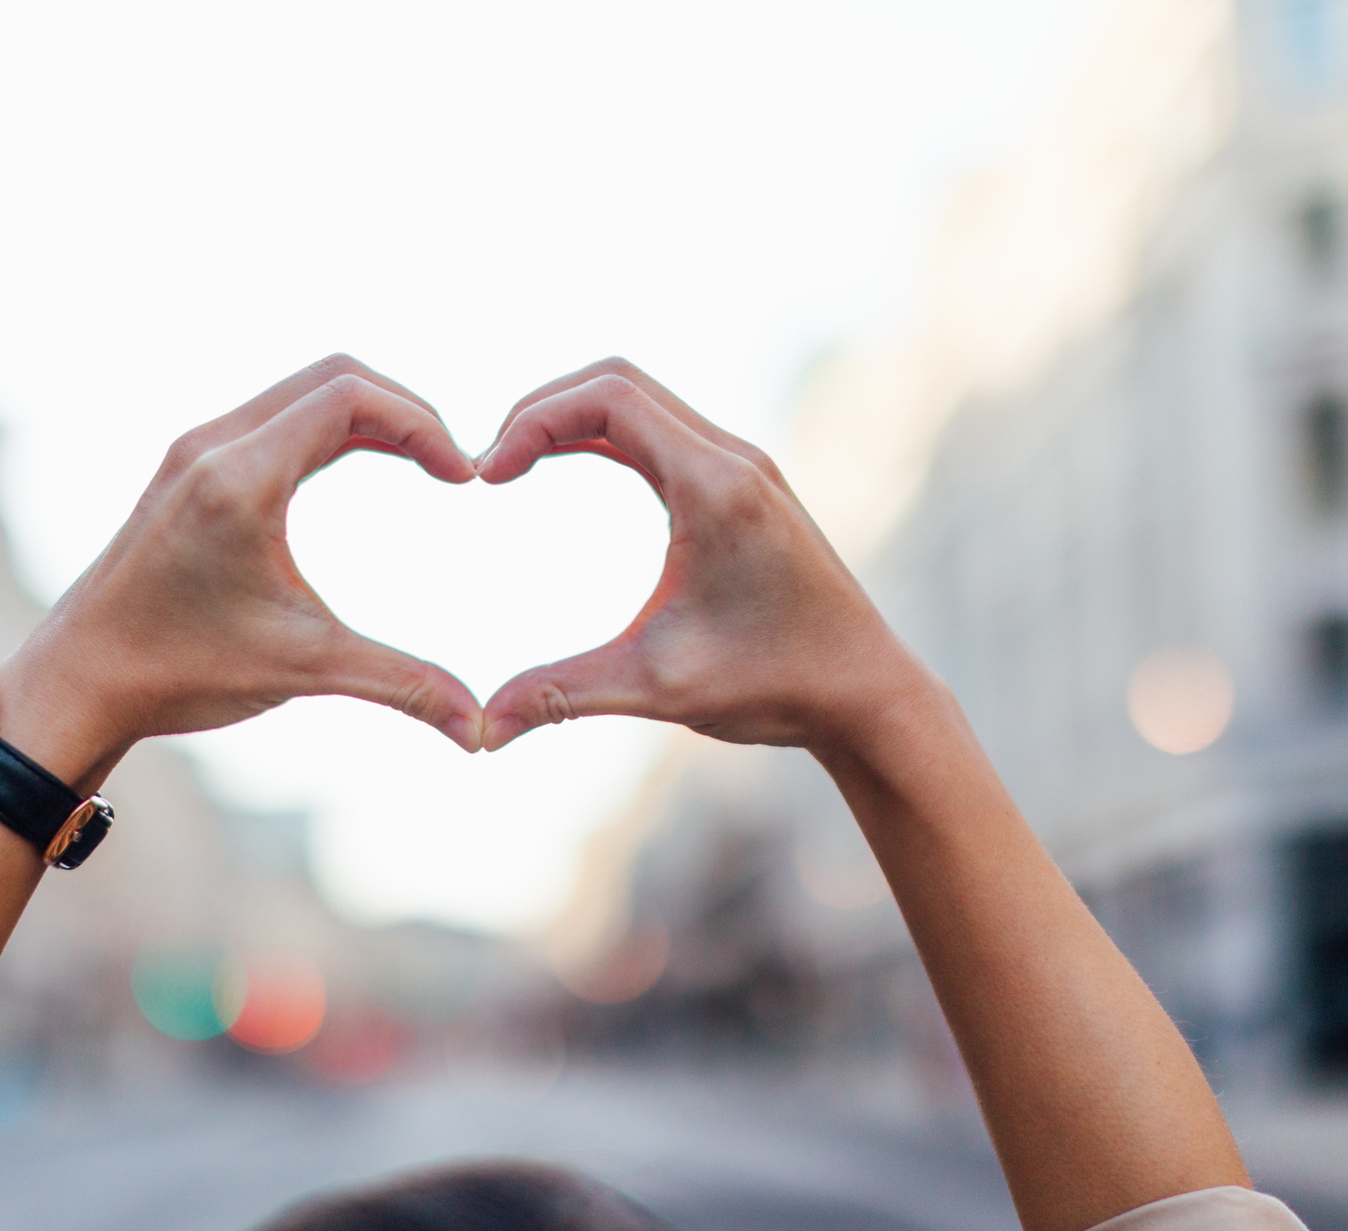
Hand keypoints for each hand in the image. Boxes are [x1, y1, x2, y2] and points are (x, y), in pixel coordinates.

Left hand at [0, 356, 484, 790]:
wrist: (78, 681)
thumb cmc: (179, 672)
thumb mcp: (302, 669)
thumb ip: (401, 686)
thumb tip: (481, 732)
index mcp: (240, 477)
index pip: (351, 398)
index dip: (424, 426)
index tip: (464, 478)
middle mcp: (213, 444)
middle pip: (335, 376)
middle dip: (407, 412)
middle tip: (452, 465)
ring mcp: (195, 450)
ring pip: (302, 391)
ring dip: (369, 414)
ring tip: (421, 462)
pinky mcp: (186, 467)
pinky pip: (275, 416)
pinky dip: (330, 426)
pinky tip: (360, 465)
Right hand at [475, 358, 928, 755]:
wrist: (866, 694)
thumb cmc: (776, 686)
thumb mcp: (658, 687)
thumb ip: (562, 694)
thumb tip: (482, 731)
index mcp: (714, 486)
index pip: (609, 398)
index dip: (534, 420)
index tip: (487, 475)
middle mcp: (733, 459)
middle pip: (618, 381)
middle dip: (542, 409)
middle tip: (491, 463)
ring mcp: (743, 467)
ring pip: (641, 399)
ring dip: (572, 416)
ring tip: (514, 462)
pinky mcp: (744, 486)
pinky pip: (662, 431)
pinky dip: (605, 435)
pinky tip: (564, 466)